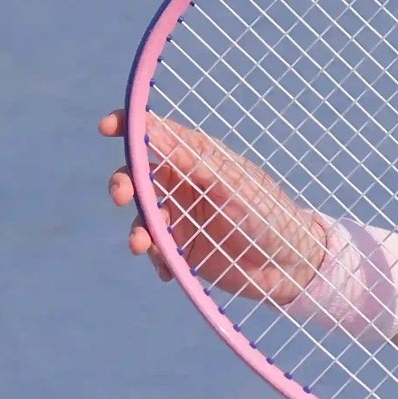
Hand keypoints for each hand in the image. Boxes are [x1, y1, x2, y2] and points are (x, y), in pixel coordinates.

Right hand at [99, 109, 328, 301]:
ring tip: (143, 247)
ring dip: (137, 231)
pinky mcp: (182, 251)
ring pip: (142, 218)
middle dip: (123, 185)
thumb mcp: (229, 185)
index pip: (157, 136)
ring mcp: (181, 219)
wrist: (290, 266)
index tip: (107, 128)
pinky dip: (156, 260)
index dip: (129, 127)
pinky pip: (155, 252)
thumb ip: (190, 161)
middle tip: (121, 197)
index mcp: (197, 159)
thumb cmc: (267, 214)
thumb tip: (150, 127)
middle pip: (138, 178)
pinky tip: (168, 271)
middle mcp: (184, 185)